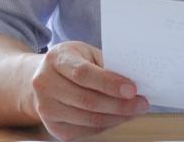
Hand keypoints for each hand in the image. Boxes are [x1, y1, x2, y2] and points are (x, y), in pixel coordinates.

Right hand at [29, 41, 148, 140]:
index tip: (132, 89)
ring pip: (87, 118)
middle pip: (86, 100)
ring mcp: (46, 108)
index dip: (109, 83)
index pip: (83, 74)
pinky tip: (118, 117)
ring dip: (116, 117)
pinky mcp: (53, 127)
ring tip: (134, 111)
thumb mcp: (86, 53)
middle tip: (141, 103)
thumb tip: (132, 82)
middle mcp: (45, 84)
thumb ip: (105, 65)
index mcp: (56, 58)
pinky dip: (106, 125)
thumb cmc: (72, 62)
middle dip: (119, 105)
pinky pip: (85, 130)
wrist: (43, 78)